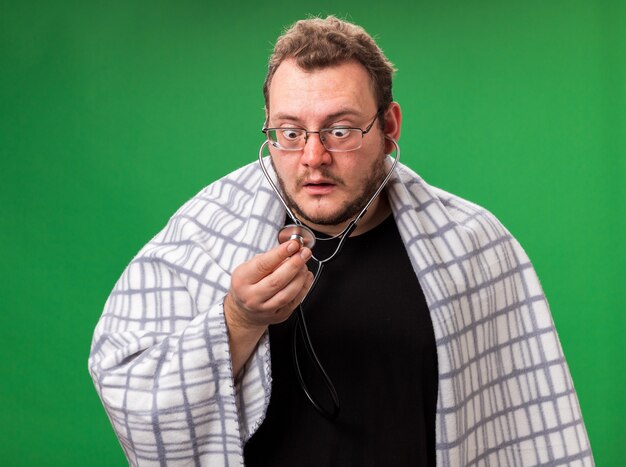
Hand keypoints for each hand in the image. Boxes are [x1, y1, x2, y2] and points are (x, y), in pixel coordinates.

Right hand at [224, 239, 313, 375]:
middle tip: (304, 253)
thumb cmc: (248, 284)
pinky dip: (304, 287)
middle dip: (294, 264)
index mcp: (242, 280)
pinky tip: (306, 277)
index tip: (293, 245)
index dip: (280, 253)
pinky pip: (294, 302)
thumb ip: (269, 258)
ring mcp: (265, 309)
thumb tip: (291, 249)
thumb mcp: (249, 267)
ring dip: (300, 277)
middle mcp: (252, 296)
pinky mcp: (278, 316)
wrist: (244, 311)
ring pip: (287, 293)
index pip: (263, 265)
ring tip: (304, 265)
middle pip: (277, 280)